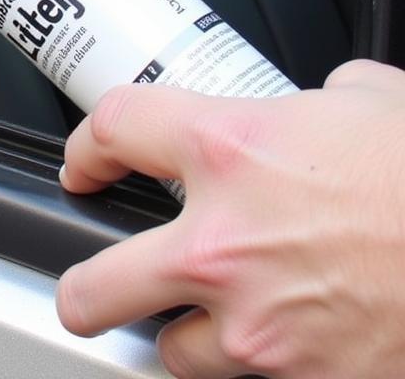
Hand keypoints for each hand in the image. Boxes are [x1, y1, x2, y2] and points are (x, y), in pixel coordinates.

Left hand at [57, 60, 404, 378]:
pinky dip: (256, 365)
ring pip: (171, 350)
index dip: (89, 145)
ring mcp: (260, 325)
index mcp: (230, 148)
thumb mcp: (367, 101)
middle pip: (95, 284)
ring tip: (212, 313)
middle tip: (93, 281)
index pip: (113, 128)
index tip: (88, 163)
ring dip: (186, 331)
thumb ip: (314, 101)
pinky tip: (283, 340)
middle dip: (86, 285)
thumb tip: (317, 103)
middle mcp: (224, 242)